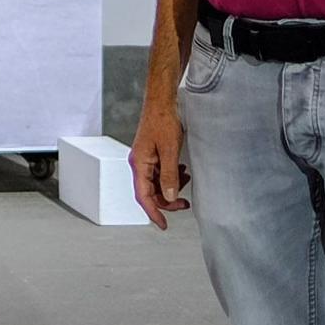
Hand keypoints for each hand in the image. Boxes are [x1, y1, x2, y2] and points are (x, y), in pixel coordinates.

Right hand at [129, 99, 189, 229]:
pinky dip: (171, 176)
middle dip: (167, 200)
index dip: (154, 213)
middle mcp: (139, 162)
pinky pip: (159, 172)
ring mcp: (145, 158)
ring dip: (171, 187)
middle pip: (150, 192)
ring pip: (156, 183)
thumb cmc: (162, 119)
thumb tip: (169, 197)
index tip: (163, 225)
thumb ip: (169, 176)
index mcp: (139, 163)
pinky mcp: (152, 153)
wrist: (162, 99)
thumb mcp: (169, 150)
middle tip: (184, 204)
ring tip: (186, 181)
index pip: (143, 196)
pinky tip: (182, 171)